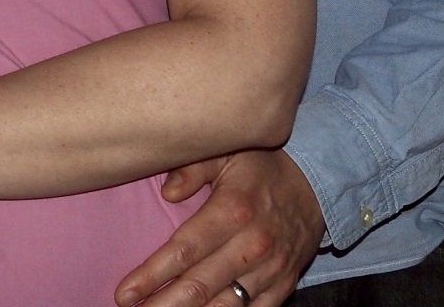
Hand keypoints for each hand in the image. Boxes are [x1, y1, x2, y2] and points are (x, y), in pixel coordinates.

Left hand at [114, 150, 323, 306]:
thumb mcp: (227, 152)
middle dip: (162, 304)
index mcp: (233, 212)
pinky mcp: (283, 285)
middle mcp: (252, 246)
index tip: (125, 293)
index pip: (184, 251)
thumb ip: (194, 168)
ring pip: (224, 306)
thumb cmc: (262, 166)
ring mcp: (270, 271)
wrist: (318, 185)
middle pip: (199, 286)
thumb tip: (167, 192)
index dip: (152, 275)